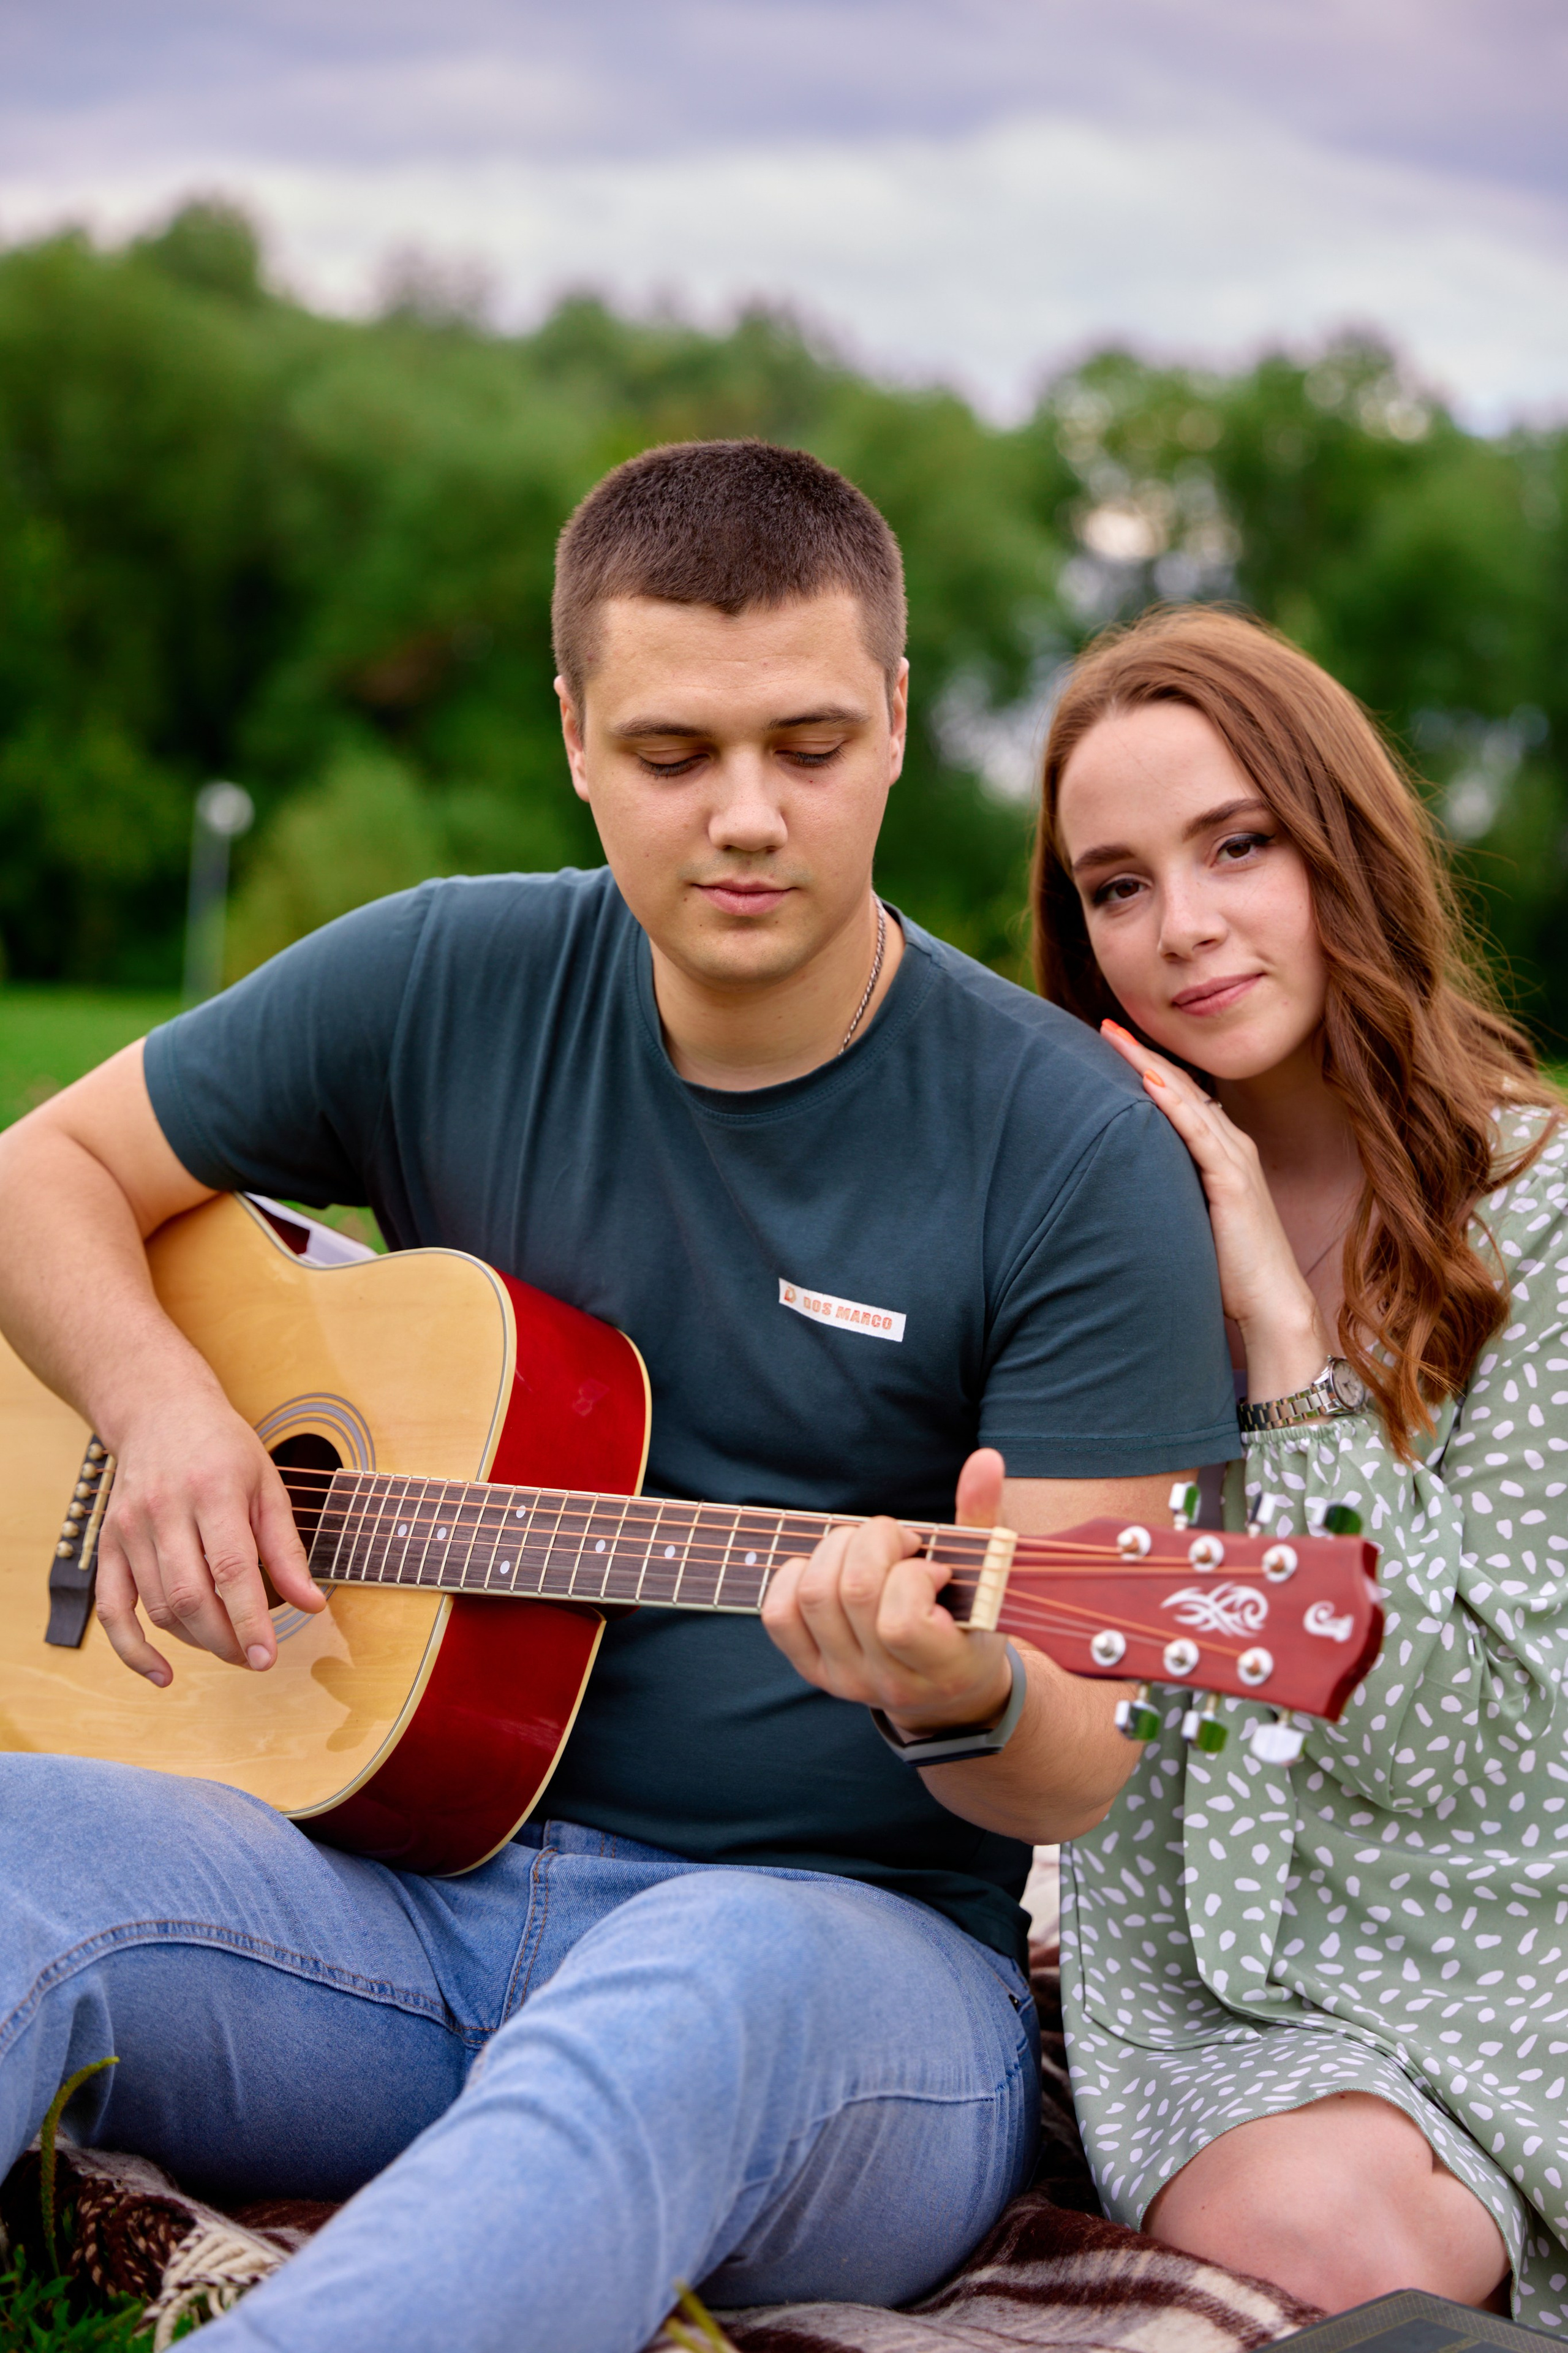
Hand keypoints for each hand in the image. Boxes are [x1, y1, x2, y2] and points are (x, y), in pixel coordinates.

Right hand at [95, 1380, 322, 1684]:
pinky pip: (112, 1609)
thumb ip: (287, 1549)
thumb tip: (312, 1605)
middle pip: (190, 1596)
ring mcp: (130, 1528)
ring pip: (157, 1607)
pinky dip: (133, 1648)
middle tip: (253, 1657)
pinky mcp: (107, 1543)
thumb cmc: (222, 1448)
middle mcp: (165, 1509)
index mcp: (214, 1490)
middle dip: (225, 1639)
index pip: (231, 1569)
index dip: (250, 1620)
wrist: (159, 1410)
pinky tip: (162, 1672)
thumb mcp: (267, 1485)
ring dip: (195, 1641)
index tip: (267, 1658)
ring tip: (227, 1646)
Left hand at [761, 1447, 1011, 1733]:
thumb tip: (984, 1459)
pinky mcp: (813, 1670)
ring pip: (814, 1595)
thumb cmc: (971, 1622)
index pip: (901, 1623)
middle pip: (852, 1594)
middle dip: (875, 1543)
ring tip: (869, 1551)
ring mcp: (844, 1680)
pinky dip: (794, 1575)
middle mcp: (886, 1683)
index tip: (935, 1569)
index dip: (912, 1577)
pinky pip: (779, 1615)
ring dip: (839, 1549)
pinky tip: (830, 1567)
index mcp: (941, 1669)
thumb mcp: (989, 1578)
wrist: (948, 1691)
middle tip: (901, 1543)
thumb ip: (984, 1518)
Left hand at [1101, 1020, 1330, 1400]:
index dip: (1146, 1067)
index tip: (1110, 1043)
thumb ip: (1171, 1191)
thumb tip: (1128, 1184)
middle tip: (1104, 1024)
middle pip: (1179, 1085)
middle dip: (1141, 1053)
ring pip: (1184, 1098)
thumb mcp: (1193, 1216)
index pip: (1179, 1096)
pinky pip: (1197, 1132)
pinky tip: (1145, 1081)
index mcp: (1222, 1152)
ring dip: (1148, 1065)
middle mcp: (1231, 1145)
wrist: (1272, 1302)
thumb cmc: (1229, 1269)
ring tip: (1114, 1038)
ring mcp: (1234, 1159)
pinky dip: (1171, 1103)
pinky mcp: (1231, 1180)